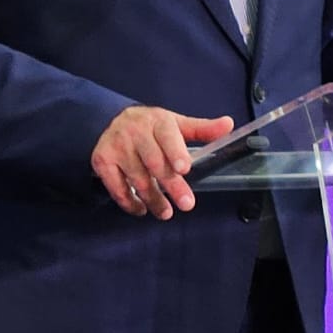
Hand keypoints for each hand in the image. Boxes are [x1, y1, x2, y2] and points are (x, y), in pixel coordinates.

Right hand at [91, 106, 234, 219]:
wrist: (111, 120)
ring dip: (152, 198)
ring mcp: (117, 147)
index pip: (167, 136)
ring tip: (166, 213)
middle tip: (186, 204)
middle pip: (155, 162)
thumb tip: (229, 125)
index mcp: (157, 121)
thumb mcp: (176, 123)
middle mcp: (135, 132)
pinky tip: (141, 209)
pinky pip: (116, 187)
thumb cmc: (151, 126)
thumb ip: (202, 128)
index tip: (185, 168)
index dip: (176, 152)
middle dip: (171, 185)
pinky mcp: (102, 161)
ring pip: (137, 178)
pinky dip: (129, 202)